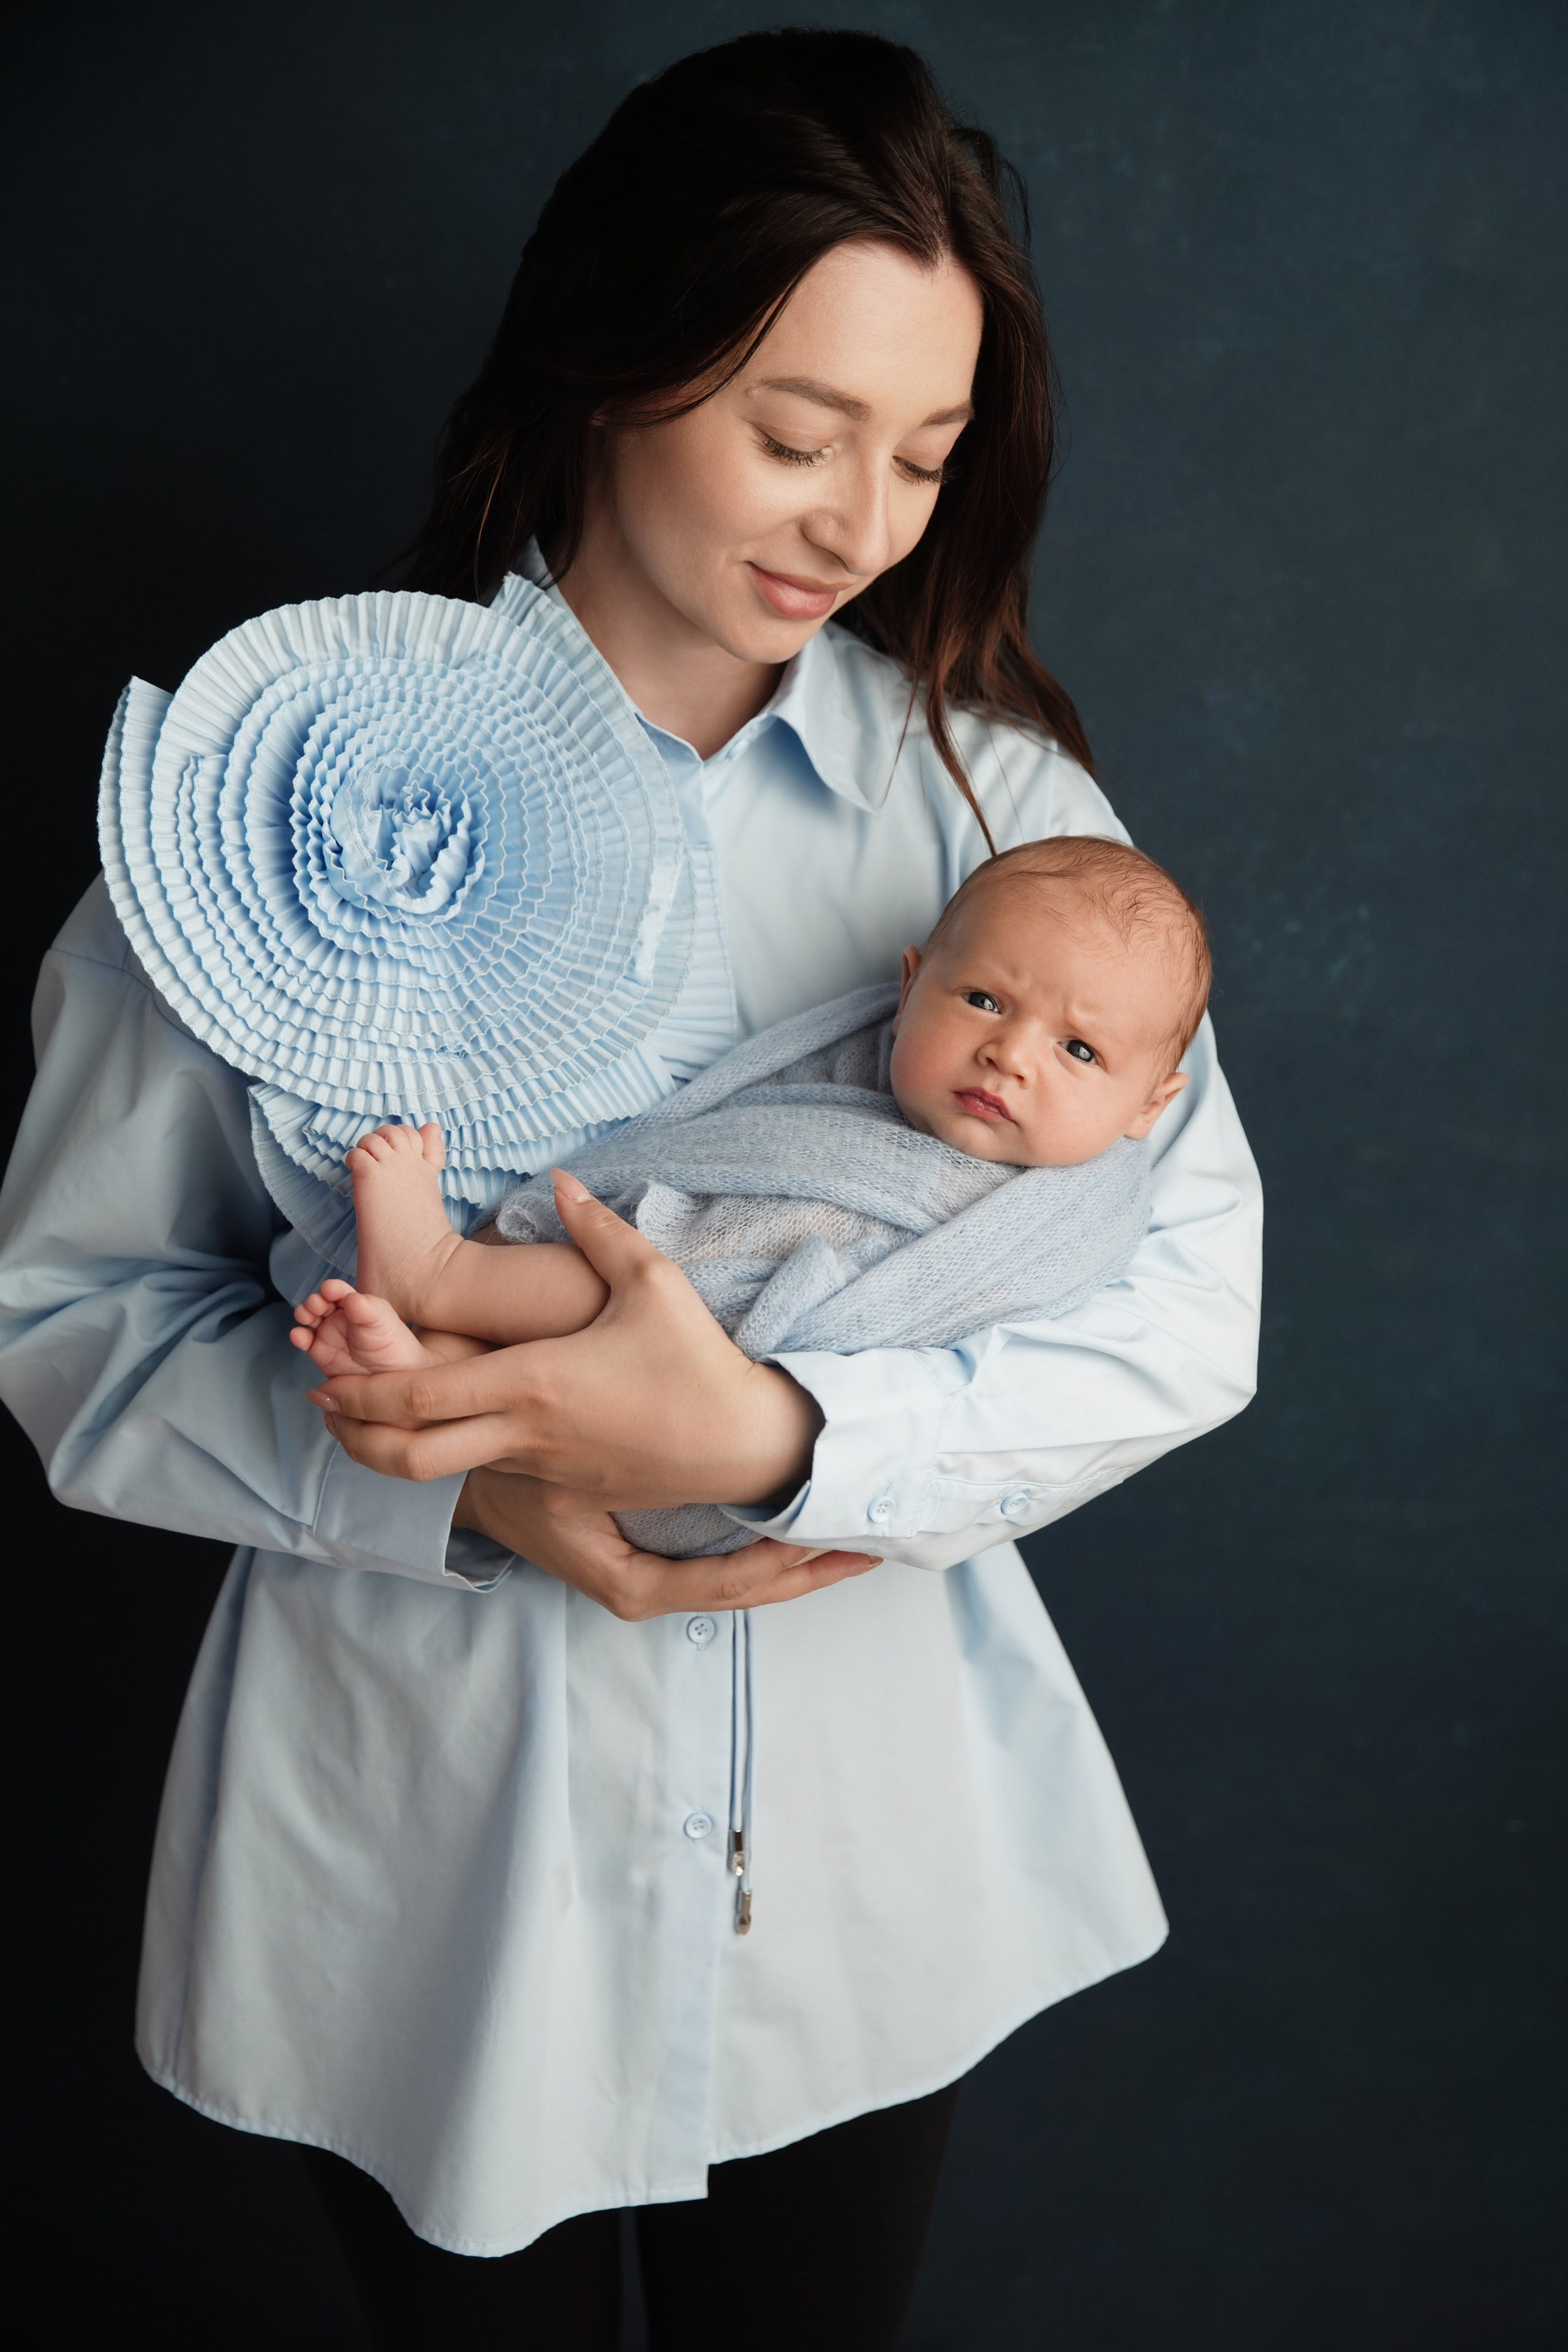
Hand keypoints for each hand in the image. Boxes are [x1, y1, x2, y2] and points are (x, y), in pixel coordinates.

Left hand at [311, 1172, 822, 1504]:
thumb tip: (559, 1182)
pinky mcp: (561, 1484)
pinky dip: (447, 1450)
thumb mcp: (652, 1280)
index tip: (322, 1374)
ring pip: (442, 1470)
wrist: (742, 1445)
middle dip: (354, 1436)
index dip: (362, 1388)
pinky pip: (487, 1470)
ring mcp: (540, 1465)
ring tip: (364, 1414)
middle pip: (410, 1456)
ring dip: (393, 1446)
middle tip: (324, 1404)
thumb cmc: (696, 1362)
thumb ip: (597, 1228)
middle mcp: (524, 1432)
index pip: (421, 1396)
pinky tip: (442, 1423)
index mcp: (532, 1382)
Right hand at [456, 1467, 875, 1620]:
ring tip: (855, 1540)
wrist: (451, 1451)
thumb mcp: (570, 1430)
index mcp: (627, 1575)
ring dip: (794, 1564)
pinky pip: (716, 1567)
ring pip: (735, 1583)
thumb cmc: (519, 1441)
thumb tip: (715, 1412)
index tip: (850, 1541)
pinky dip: (763, 1554)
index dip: (793, 1564)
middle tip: (875, 1542)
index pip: (730, 1583)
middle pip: (743, 1592)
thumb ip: (630, 1425)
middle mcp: (634, 1589)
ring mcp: (637, 1577)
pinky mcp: (638, 1560)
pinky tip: (802, 1529)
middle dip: (809, 1571)